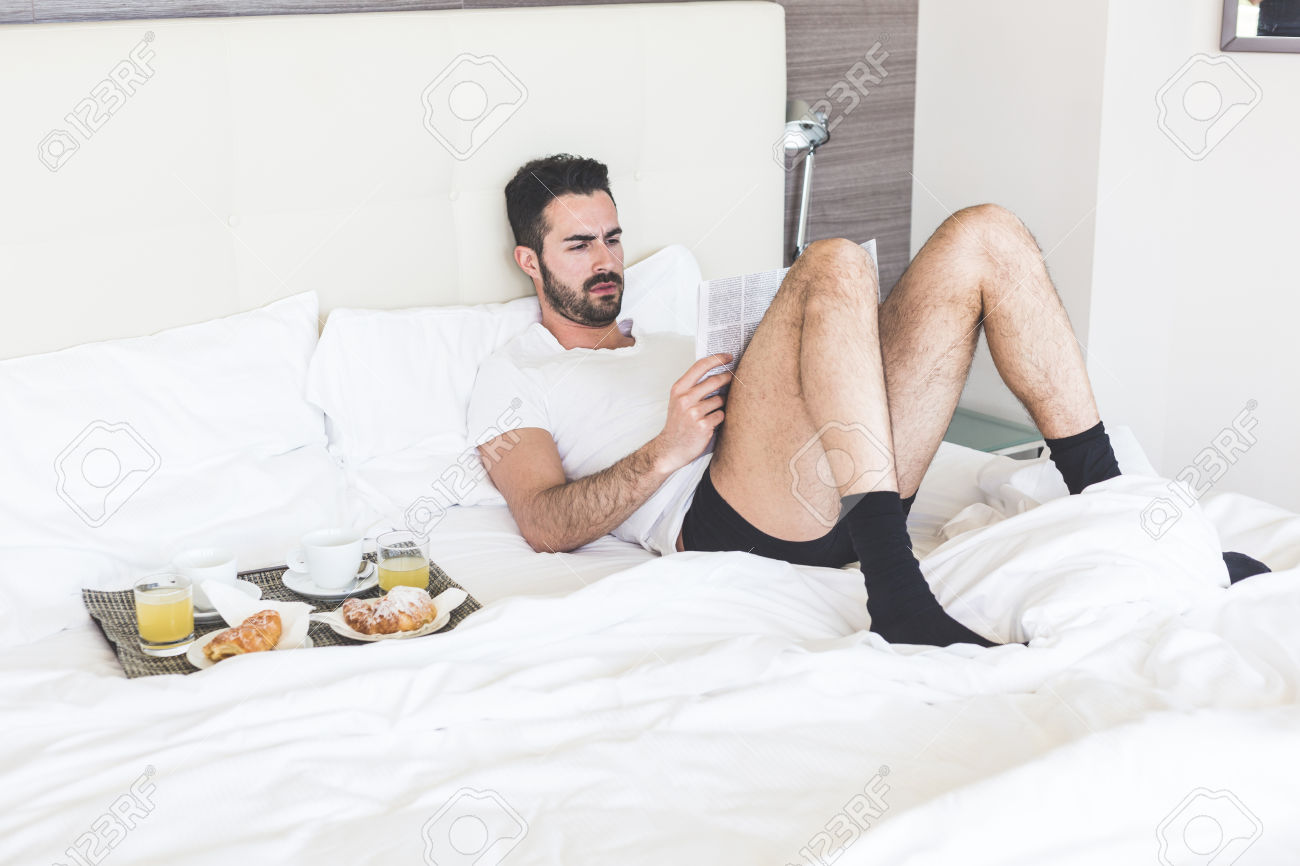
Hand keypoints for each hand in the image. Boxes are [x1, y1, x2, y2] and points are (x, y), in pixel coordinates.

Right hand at [653, 354, 732, 473]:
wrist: (670, 449)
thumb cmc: (677, 424)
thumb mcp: (678, 400)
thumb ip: (693, 386)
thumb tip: (717, 372)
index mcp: (679, 389)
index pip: (700, 366)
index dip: (717, 358)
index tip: (729, 356)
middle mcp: (685, 399)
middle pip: (715, 381)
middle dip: (728, 378)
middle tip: (734, 377)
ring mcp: (694, 412)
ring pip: (720, 399)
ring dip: (722, 403)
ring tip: (713, 411)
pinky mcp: (704, 425)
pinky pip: (721, 415)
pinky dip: (719, 418)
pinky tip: (711, 423)